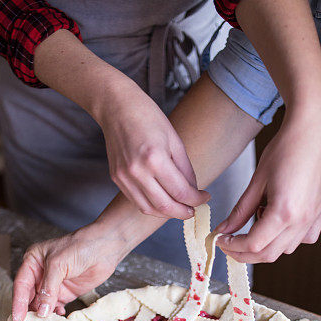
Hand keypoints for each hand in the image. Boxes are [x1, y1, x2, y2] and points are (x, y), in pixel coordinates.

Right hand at [11, 223, 128, 320]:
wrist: (105, 249)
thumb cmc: (80, 246)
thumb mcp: (58, 264)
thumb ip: (48, 289)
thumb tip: (41, 311)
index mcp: (33, 262)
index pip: (21, 285)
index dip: (18, 303)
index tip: (17, 318)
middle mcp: (41, 274)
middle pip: (29, 297)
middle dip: (26, 313)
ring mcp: (54, 284)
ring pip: (42, 304)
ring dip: (41, 315)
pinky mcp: (66, 292)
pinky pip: (56, 307)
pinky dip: (55, 313)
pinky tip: (58, 316)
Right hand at [98, 77, 209, 218]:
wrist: (116, 107)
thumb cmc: (146, 116)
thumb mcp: (174, 139)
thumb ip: (185, 169)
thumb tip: (192, 190)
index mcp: (155, 158)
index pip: (180, 191)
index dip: (196, 199)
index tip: (204, 198)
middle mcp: (137, 171)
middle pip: (165, 206)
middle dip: (183, 212)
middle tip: (193, 210)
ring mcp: (124, 177)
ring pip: (149, 209)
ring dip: (167, 213)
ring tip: (179, 208)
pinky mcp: (117, 179)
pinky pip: (137, 201)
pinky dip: (152, 207)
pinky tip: (163, 201)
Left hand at [215, 98, 320, 263]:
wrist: (314, 130)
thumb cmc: (287, 148)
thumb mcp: (256, 181)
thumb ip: (240, 211)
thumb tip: (225, 229)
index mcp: (284, 212)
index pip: (254, 244)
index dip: (233, 246)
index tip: (221, 241)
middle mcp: (302, 221)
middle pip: (268, 254)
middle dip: (244, 253)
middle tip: (229, 243)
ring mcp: (313, 220)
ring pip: (283, 250)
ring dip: (264, 245)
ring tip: (257, 218)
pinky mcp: (319, 216)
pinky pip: (300, 240)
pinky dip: (285, 239)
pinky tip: (277, 222)